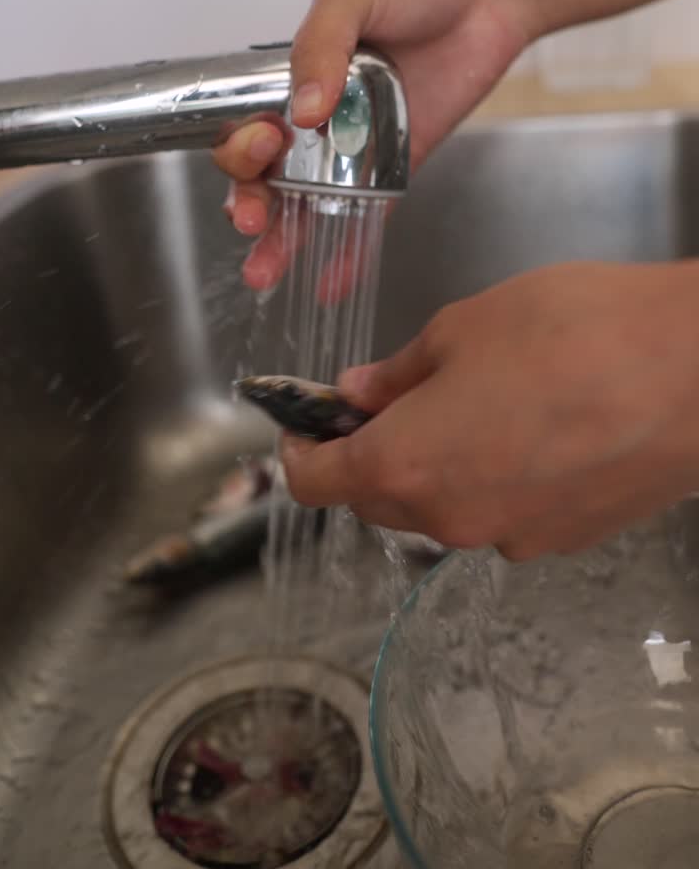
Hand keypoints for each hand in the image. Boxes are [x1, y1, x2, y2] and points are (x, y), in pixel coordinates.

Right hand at [213, 0, 529, 287]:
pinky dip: (348, 255)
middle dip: (250, 203)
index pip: (246, 125)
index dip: (240, 147)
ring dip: (284, 242)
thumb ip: (319, 45)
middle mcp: (317, 119)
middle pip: (266, 174)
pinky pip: (366, 218)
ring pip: (307, 206)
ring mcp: (356, 148)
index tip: (261, 146)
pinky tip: (330, 285)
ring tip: (265, 275)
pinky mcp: (396, 168)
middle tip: (252, 220)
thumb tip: (303, 110)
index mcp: (292, 78)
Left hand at [281, 261, 698, 558]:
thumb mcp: (463, 327)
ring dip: (439, 466)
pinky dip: (496, 478)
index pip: (317, 484)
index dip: (299, 452)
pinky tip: (537, 427)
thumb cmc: (569, 331)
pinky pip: (505, 512)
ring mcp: (515, 539)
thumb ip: (399, 372)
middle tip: (394, 396)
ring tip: (481, 402)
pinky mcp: (569, 541)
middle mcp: (452, 521)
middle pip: (380, 500)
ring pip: (447, 507)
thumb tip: (357, 393)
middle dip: (371, 454)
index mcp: (406, 466)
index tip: (306, 422)